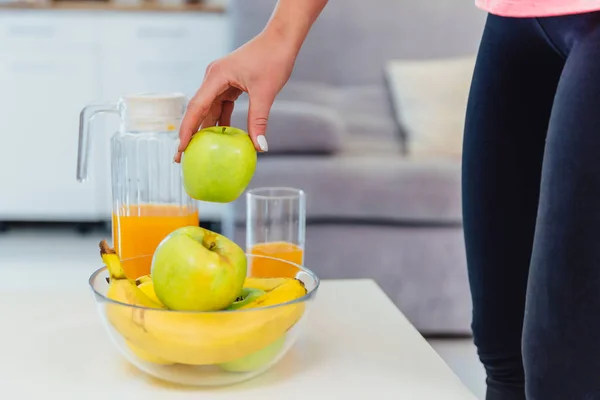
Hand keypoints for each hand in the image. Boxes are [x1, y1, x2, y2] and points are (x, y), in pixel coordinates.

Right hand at [174, 31, 296, 162]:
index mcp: (216, 76)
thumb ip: (259, 120)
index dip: (187, 130)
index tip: (181, 149)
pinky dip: (220, 121)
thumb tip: (260, 147)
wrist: (281, 39)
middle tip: (182, 157)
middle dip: (190, 133)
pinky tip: (220, 137)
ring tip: (199, 151)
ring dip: (205, 129)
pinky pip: (220, 105)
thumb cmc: (273, 59)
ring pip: (209, 109)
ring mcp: (220, 80)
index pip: (196, 108)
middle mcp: (213, 78)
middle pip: (198, 110)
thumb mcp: (266, 93)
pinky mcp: (229, 83)